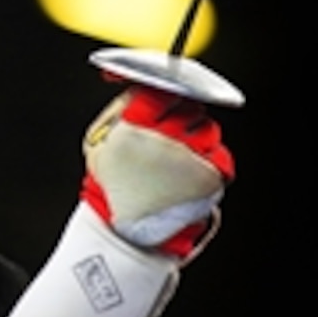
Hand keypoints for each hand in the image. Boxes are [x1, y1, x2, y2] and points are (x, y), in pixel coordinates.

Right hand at [80, 85, 234, 257]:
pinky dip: (210, 164)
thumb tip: (139, 84)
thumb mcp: (97, 140)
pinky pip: (221, 157)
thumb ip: (118, 108)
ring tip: (177, 163)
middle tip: (169, 138)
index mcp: (133, 125)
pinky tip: (189, 176)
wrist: (127, 233)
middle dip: (183, 119)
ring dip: (197, 141)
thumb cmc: (111, 184)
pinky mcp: (210, 176)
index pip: (162, 91)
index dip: (165, 99)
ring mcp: (189, 156)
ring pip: (208, 131)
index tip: (162, 108)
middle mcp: (164, 137)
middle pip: (190, 108)